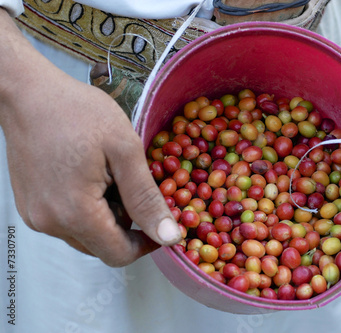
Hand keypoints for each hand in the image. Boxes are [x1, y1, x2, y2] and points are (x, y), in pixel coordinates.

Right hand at [0, 10, 180, 265]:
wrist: (28, 93)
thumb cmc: (76, 112)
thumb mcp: (124, 151)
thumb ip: (146, 198)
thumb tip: (169, 236)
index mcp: (75, 213)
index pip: (119, 255)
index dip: (147, 244)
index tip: (162, 221)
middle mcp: (50, 223)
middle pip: (102, 247)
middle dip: (127, 227)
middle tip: (134, 187)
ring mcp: (36, 216)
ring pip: (86, 236)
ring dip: (108, 218)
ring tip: (112, 178)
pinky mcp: (30, 206)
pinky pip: (68, 222)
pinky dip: (87, 210)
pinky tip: (92, 179)